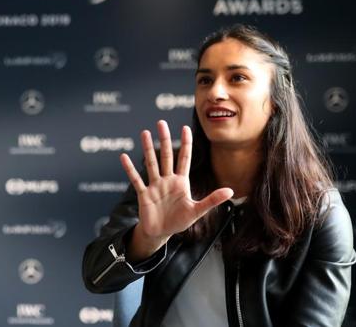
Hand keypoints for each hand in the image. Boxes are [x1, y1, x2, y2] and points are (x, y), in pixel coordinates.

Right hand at [120, 120, 232, 258]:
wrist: (161, 233)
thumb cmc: (179, 221)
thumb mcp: (197, 210)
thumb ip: (212, 199)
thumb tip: (231, 191)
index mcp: (181, 182)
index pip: (184, 158)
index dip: (185, 144)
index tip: (185, 128)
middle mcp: (167, 180)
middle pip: (166, 156)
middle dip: (164, 139)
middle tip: (161, 123)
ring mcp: (154, 186)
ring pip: (151, 163)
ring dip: (147, 149)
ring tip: (144, 133)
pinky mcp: (144, 194)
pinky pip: (136, 179)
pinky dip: (130, 169)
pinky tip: (124, 157)